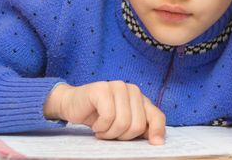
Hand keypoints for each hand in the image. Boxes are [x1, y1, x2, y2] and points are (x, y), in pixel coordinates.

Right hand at [43, 82, 165, 144]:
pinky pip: (108, 116)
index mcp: (141, 99)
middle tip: (110, 133)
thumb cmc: (99, 117)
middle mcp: (133, 90)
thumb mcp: (122, 124)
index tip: (156, 145)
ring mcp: (118, 87)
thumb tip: (158, 142)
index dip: (158, 131)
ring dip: (109, 133)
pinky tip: (96, 123)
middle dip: (122, 136)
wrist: (72, 105)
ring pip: (123, 122)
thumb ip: (139, 128)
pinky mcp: (103, 89)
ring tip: (102, 129)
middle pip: (137, 125)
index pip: (157, 116)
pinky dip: (100, 126)